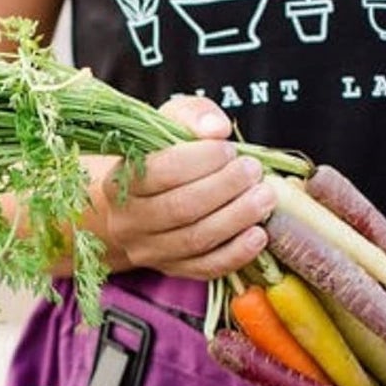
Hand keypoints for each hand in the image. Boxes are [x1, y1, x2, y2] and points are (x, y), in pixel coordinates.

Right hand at [99, 95, 272, 279]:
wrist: (137, 204)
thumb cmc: (158, 158)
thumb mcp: (166, 125)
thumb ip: (192, 116)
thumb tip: (217, 129)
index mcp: (120, 181)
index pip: (160, 172)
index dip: (200, 160)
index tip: (228, 149)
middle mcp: (128, 221)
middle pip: (181, 208)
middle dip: (225, 187)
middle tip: (253, 170)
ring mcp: (149, 251)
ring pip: (196, 240)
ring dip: (237, 218)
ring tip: (265, 196)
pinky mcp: (172, 270)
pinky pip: (206, 267)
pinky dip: (236, 253)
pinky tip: (259, 234)